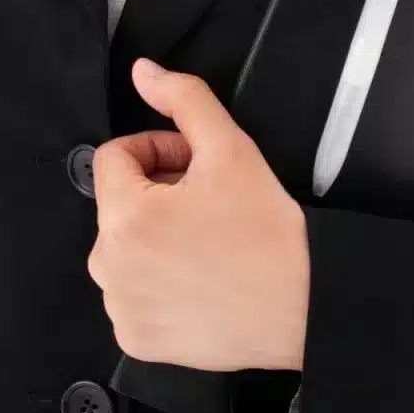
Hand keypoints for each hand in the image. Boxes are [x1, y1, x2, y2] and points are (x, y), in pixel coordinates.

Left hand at [87, 55, 311, 372]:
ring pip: (125, 246)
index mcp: (124, 215)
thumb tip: (143, 72)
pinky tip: (198, 279)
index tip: (194, 165)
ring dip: (156, 235)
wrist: (304, 316)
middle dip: (158, 192)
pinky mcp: (136, 341)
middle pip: (119, 202)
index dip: (158, 149)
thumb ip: (184, 99)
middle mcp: (109, 266)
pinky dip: (158, 282)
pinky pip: (133, 293)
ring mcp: (120, 308)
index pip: (116, 156)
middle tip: (209, 203)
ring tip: (206, 242)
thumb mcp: (231, 150)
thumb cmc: (268, 238)